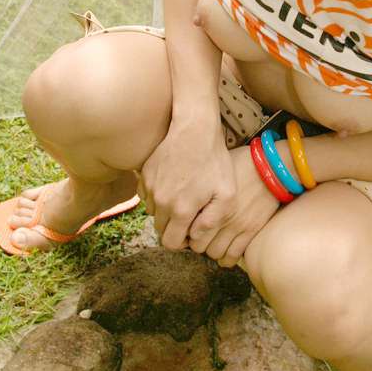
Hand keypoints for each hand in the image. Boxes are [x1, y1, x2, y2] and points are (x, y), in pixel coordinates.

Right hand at [138, 115, 235, 251]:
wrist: (195, 127)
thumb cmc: (214, 160)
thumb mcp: (226, 193)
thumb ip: (213, 221)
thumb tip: (196, 237)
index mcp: (180, 210)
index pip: (171, 243)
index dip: (182, 242)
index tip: (192, 231)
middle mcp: (160, 202)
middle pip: (161, 229)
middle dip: (174, 228)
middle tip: (190, 214)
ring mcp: (150, 187)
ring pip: (153, 213)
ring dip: (165, 212)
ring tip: (183, 196)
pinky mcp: (145, 175)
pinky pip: (146, 196)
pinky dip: (157, 196)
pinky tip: (173, 184)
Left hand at [192, 143, 287, 267]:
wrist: (271, 166)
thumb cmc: (241, 163)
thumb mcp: (215, 172)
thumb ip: (200, 188)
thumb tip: (185, 197)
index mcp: (209, 201)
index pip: (187, 229)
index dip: (184, 231)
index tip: (186, 228)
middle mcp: (220, 216)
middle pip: (198, 244)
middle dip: (195, 242)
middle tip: (198, 237)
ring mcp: (237, 225)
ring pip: (214, 253)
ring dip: (210, 250)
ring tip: (212, 242)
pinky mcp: (251, 231)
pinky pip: (233, 255)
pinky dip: (225, 258)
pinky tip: (223, 253)